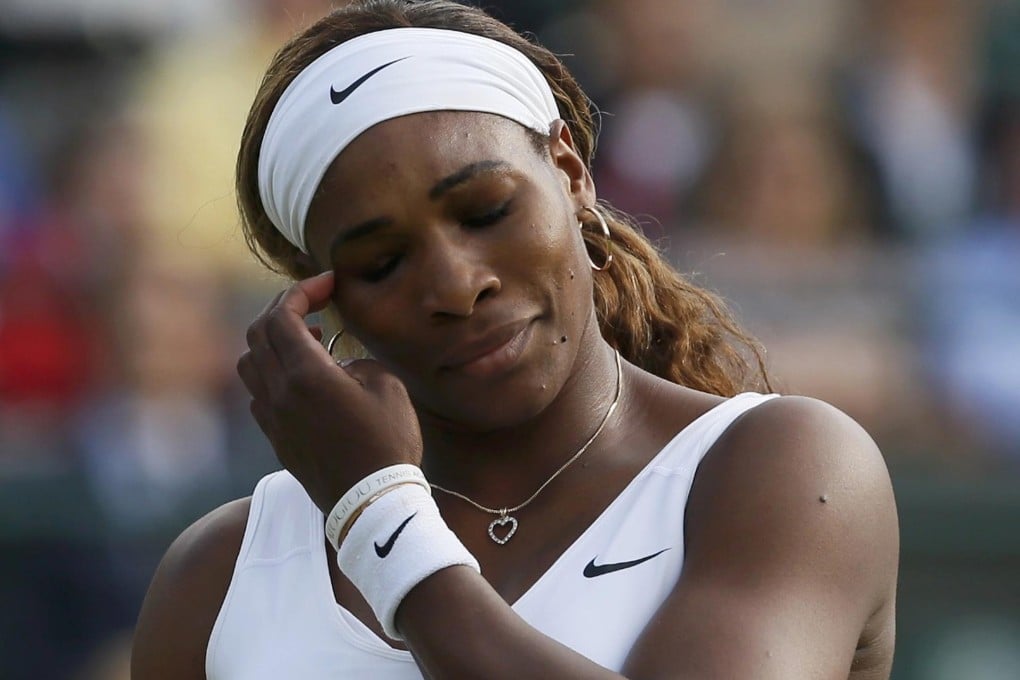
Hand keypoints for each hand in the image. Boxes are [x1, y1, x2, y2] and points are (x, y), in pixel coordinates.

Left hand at [237, 272, 422, 512]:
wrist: (370, 502)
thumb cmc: (387, 444)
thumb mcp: (387, 387)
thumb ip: (357, 360)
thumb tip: (341, 362)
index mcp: (305, 375)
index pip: (282, 315)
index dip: (302, 290)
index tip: (328, 283)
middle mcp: (279, 393)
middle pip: (258, 333)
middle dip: (283, 308)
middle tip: (314, 302)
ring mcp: (272, 417)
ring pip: (250, 363)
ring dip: (272, 340)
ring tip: (306, 339)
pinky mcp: (275, 437)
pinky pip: (258, 392)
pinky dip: (272, 372)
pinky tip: (301, 378)